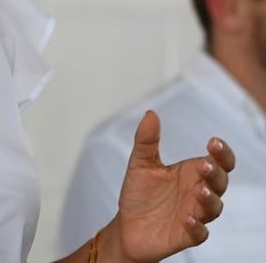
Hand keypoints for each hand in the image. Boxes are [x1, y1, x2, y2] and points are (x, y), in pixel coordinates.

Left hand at [113, 110, 234, 261]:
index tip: (213, 142)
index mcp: (192, 173)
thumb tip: (150, 113)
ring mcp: (194, 215)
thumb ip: (146, 140)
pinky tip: (188, 219)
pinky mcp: (186, 235)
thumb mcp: (140, 164)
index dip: (222, 153)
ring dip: (209, 200)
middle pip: (220, 183)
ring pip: (213, 208)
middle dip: (217, 174)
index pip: (219, 162)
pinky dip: (196, 227)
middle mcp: (198, 193)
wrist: (126, 226)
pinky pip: (198, 233)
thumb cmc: (139, 194)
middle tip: (206, 166)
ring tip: (199, 191)